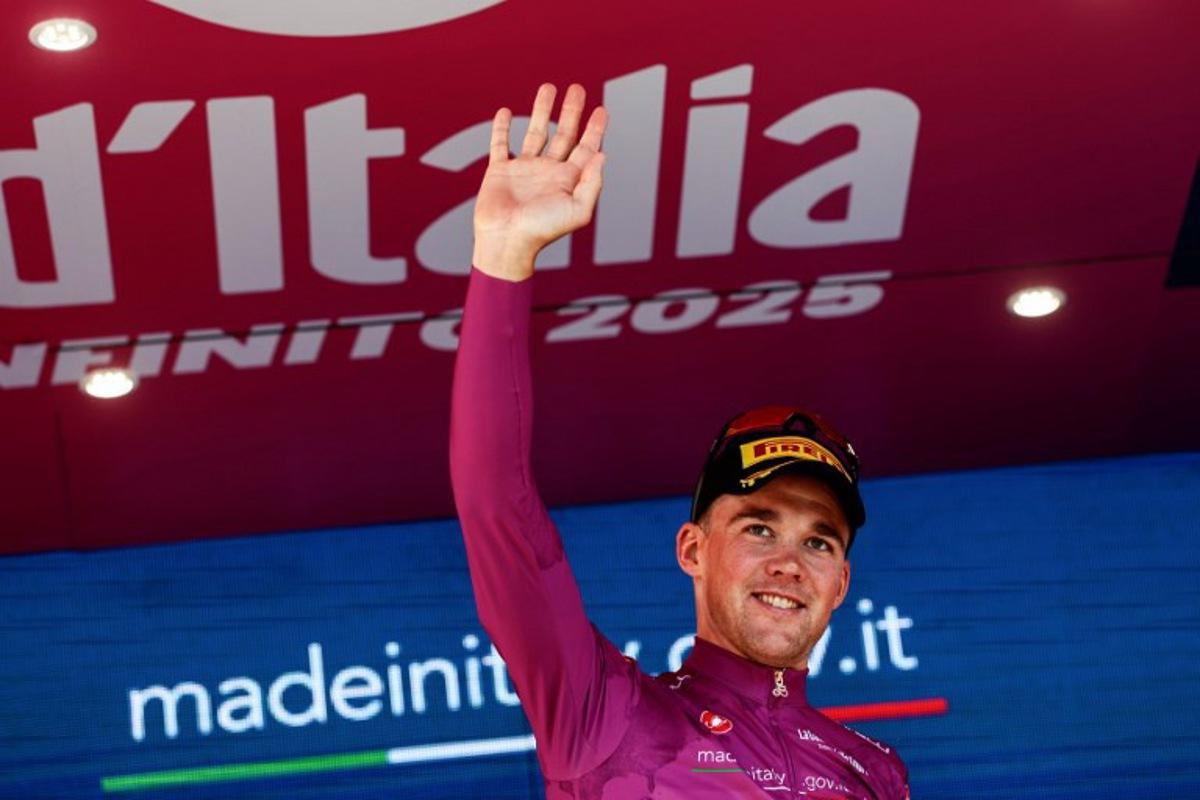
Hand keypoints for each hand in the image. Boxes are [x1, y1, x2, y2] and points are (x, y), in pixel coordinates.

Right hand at [472, 83, 607, 281]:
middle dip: (571, 111)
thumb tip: (602, 155)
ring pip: (535, 132)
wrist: (506, 242)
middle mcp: (548, 172)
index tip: (601, 109)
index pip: (585, 148)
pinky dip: (501, 128)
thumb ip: (592, 184)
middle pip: (563, 134)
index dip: (595, 129)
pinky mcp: (499, 171)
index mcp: (567, 180)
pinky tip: (506, 112)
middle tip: (577, 88)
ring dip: (542, 109)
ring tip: (548, 87)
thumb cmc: (542, 231)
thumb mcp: (578, 211)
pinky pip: (500, 144)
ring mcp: (523, 170)